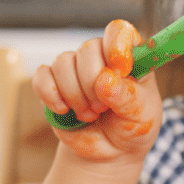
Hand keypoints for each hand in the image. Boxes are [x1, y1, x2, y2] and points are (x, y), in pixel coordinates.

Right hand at [32, 19, 161, 162]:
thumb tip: (104, 80)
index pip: (119, 31)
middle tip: (103, 108)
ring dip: (75, 94)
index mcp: (131, 57)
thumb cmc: (133, 128)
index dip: (116, 46)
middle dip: (93, 83)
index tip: (119, 70)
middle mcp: (102, 57)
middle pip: (88, 48)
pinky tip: (64, 110)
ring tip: (89, 115)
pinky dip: (51, 95)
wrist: (110, 152)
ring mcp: (77, 69)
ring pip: (63, 62)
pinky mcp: (54, 84)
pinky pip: (42, 77)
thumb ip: (127, 97)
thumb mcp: (142, 116)